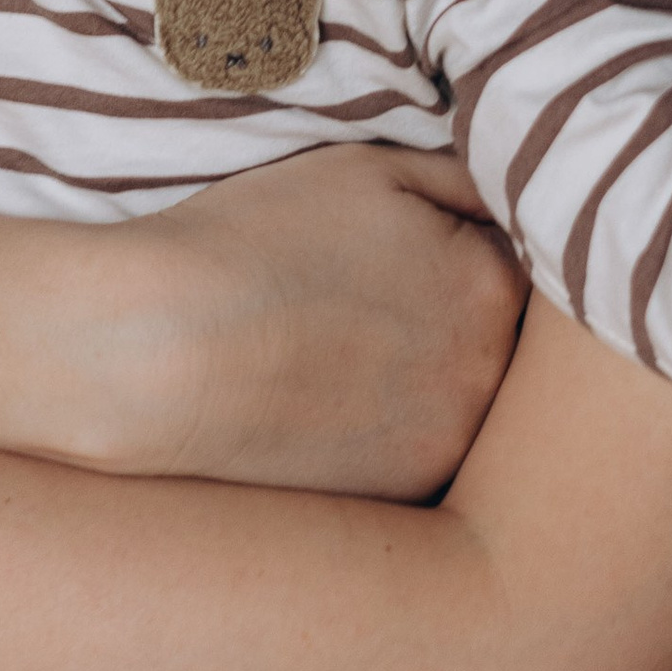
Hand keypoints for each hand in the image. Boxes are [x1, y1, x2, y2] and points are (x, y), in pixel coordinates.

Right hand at [124, 142, 524, 499]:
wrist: (161, 351)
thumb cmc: (255, 241)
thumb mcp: (366, 170)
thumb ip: (460, 183)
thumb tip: (511, 199)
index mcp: (491, 281)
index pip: (509, 259)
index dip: (450, 248)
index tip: (392, 254)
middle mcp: (493, 372)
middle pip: (499, 338)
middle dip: (449, 318)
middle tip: (362, 307)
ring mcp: (452, 446)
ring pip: (465, 401)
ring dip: (427, 380)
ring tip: (339, 356)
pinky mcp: (404, 500)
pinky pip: (423, 455)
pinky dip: (391, 434)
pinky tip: (326, 408)